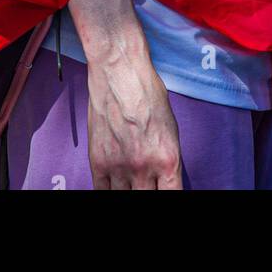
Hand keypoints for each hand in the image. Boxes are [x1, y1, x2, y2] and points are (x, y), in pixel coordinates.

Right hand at [86, 49, 182, 189]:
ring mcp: (120, 167)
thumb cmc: (147, 92)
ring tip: (130, 181)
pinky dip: (108, 190)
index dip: (168, 196)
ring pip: (124, 199)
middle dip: (148, 191)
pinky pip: (101, 192)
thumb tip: (163, 178)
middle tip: (146, 183)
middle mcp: (145, 168)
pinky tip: (114, 186)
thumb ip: (166, 158)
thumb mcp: (170, 128)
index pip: (172, 196)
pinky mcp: (98, 162)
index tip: (164, 190)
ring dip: (128, 190)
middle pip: (147, 199)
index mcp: (168, 159)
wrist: (120, 73)